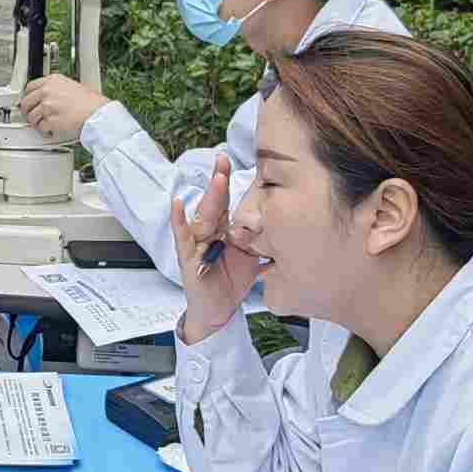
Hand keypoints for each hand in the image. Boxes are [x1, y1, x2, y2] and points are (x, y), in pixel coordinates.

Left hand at [20, 74, 108, 140]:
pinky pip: (41, 127)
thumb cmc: (90, 101)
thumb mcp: (71, 85)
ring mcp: (47, 105)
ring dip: (36, 123)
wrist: (97, 112)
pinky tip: (51, 130)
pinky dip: (45, 131)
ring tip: (43, 125)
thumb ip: (55, 89)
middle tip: (30, 116)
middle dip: (27, 111)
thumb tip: (45, 96)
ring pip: (32, 117)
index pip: (29, 87)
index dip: (27, 96)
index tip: (29, 101)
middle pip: (26, 102)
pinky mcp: (49, 119)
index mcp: (52, 80)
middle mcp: (47, 91)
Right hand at [168, 154, 263, 340]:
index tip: (237, 162)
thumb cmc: (232, 282)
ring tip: (217, 179)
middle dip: (219, 180)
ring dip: (210, 197)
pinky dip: (179, 220)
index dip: (231, 182)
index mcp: (225, 229)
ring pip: (203, 216)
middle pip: (215, 203)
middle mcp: (210, 232)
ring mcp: (197, 243)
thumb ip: (268, 242)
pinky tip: (177, 204)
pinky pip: (182, 237)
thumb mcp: (255, 258)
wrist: (218, 312)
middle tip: (223, 159)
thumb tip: (295, 230)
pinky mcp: (187, 258)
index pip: (228, 201)